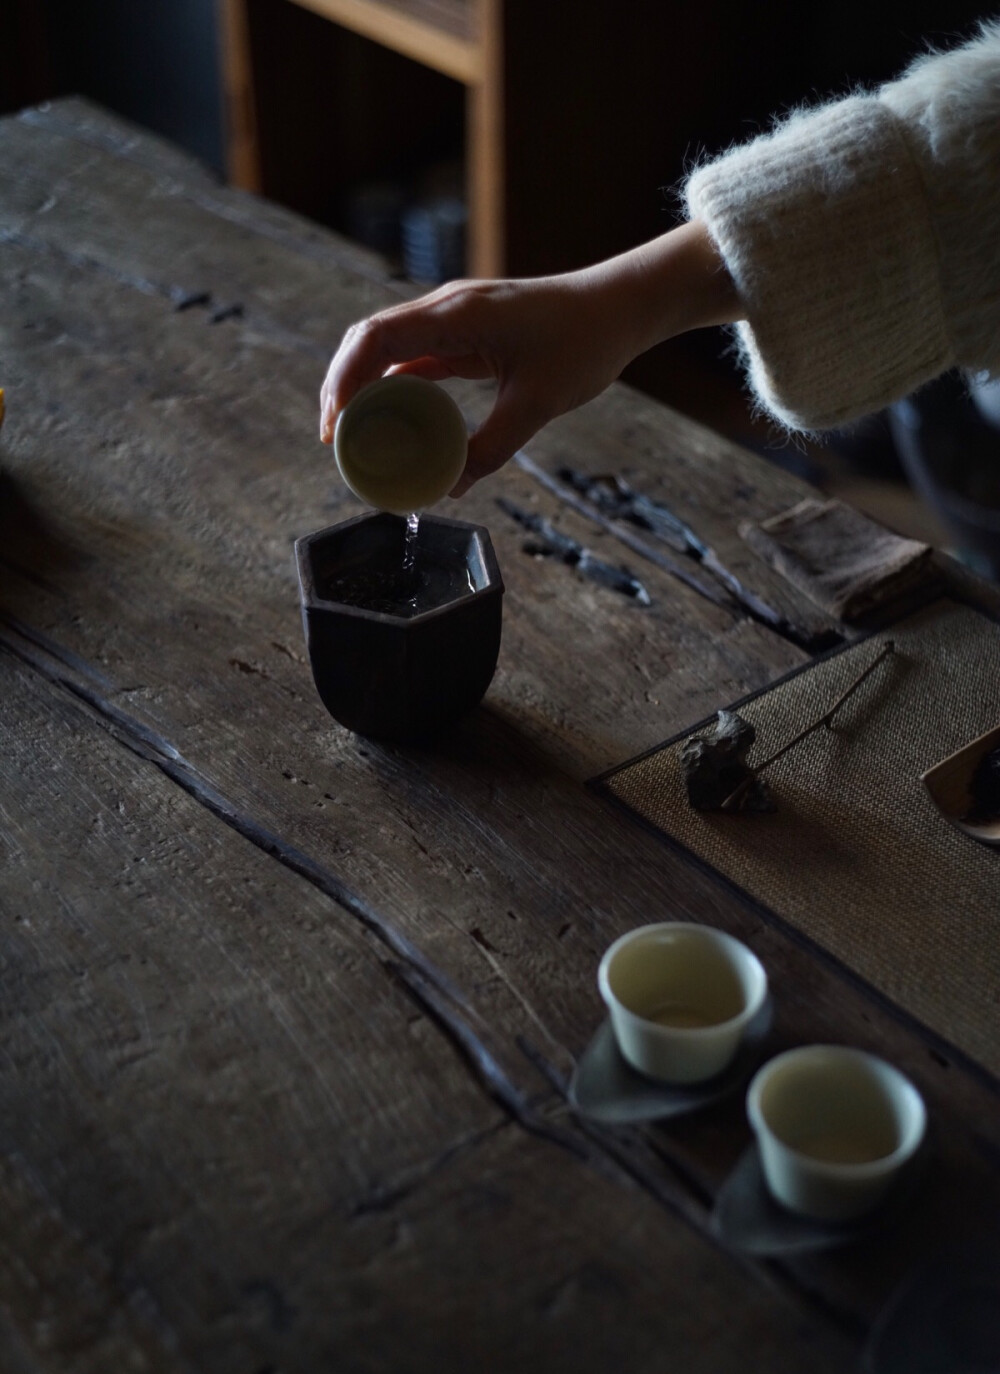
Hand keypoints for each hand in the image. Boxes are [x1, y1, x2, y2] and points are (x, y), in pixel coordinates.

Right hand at [319, 221, 739, 495]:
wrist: (619, 306)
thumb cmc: (585, 342)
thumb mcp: (539, 403)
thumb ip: (493, 447)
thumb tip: (452, 486)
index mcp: (457, 315)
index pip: (376, 340)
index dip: (344, 381)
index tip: (334, 427)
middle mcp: (447, 309)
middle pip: (369, 342)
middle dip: (342, 389)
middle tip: (334, 441)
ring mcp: (454, 319)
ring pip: (389, 350)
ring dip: (367, 389)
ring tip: (356, 438)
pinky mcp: (467, 333)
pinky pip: (418, 359)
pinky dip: (398, 389)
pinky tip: (394, 423)